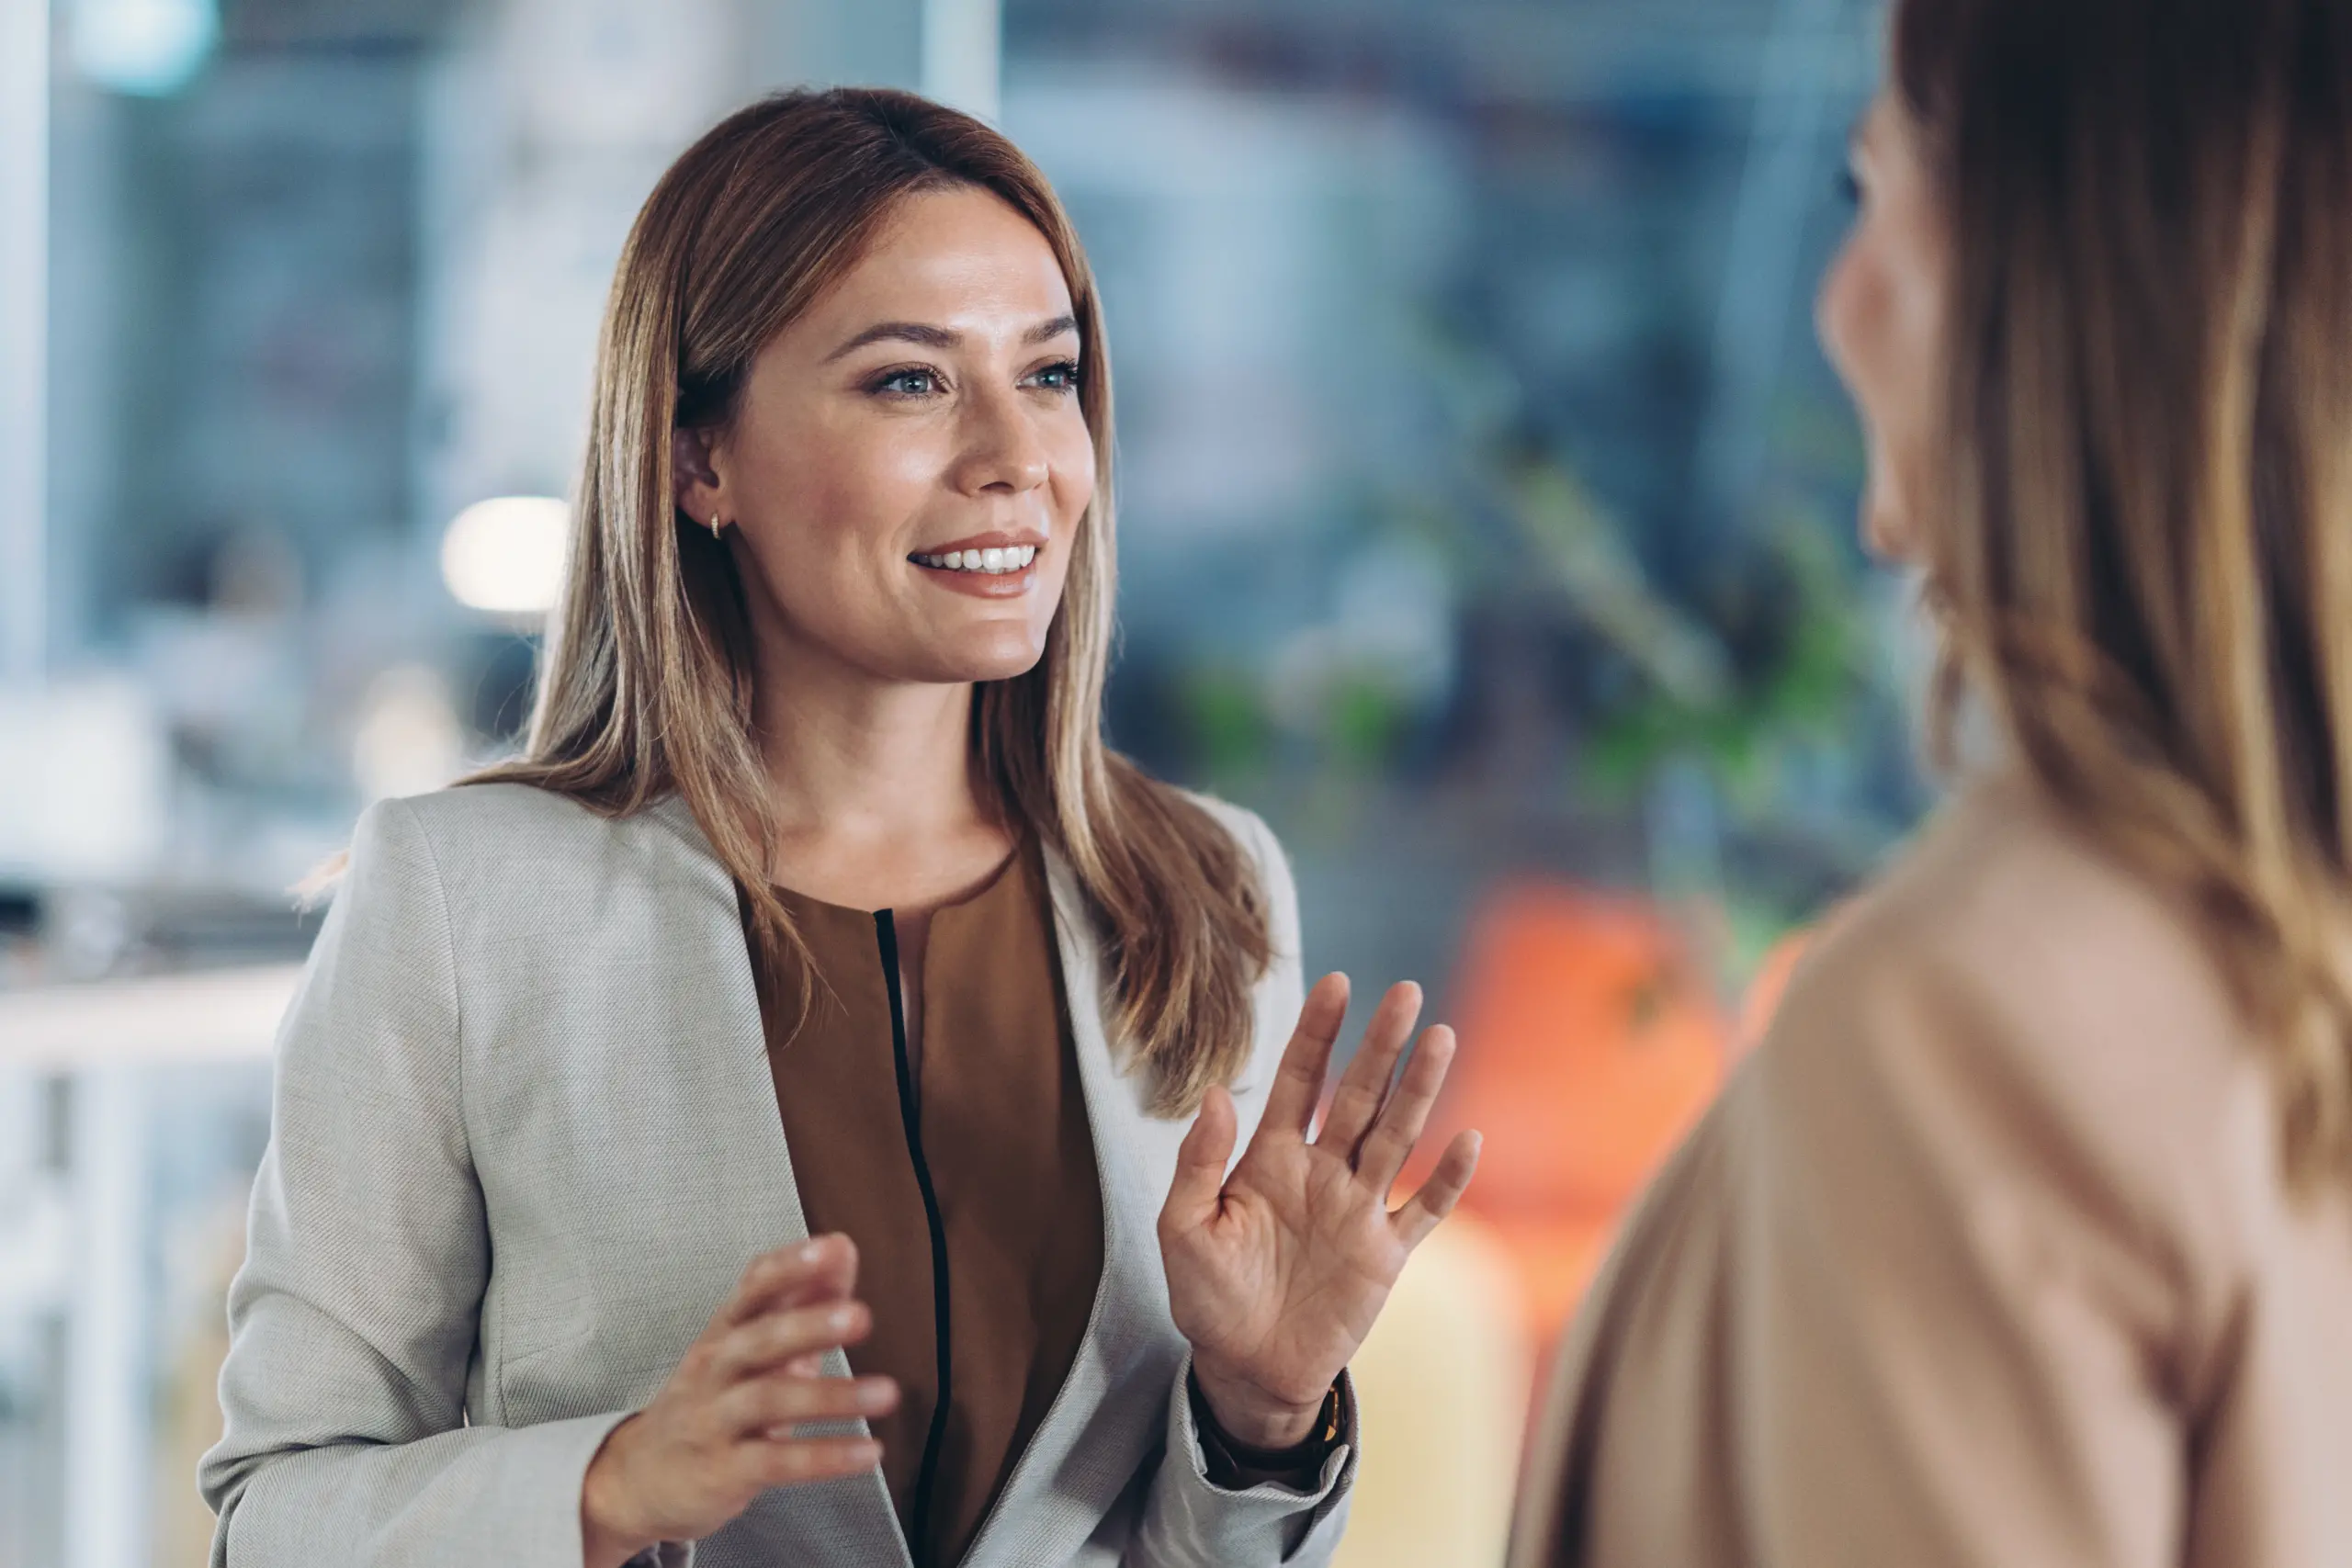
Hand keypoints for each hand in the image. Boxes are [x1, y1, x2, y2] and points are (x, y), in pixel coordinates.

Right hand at [580, 1234, 897, 1567]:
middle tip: (859, 1314)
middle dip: (808, 1324)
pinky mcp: (724, 1471)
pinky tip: (867, 1452)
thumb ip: (799, 1299)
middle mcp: (716, 1369)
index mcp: (726, 1332)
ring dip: (830, 1396)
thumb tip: (844, 1249)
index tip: (833, 1249)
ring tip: (885, 1392)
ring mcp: (715, 1419)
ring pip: (768, 1400)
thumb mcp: (749, 1347)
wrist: (640, 1477)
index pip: (752, 1288)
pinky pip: (776, 1462)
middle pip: (758, 1339)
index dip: (791, 1267)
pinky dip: (824, 1455)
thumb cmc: (711, 1400)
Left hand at [1158, 975, 1480, 1448]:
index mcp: (1270, 1157)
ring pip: (1396, 1136)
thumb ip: (1199, 1163)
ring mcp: (1358, 1208)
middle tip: (1407, 992)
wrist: (1245, 1368)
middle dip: (1381, 1045)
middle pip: (1358, 1095)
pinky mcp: (1384, 1253)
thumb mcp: (1184, 1228)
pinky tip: (1467, 1139)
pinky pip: (1424, 1209)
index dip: (1318, 1033)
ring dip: (1420, 1090)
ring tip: (1442, 1038)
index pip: (1299, 1080)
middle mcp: (1321, 1171)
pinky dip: (1447, 1179)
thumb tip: (1215, 1093)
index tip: (1336, 983)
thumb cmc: (1208, 1296)